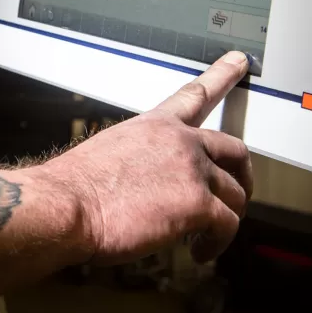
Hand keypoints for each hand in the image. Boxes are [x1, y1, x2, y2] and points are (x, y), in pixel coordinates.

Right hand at [45, 52, 252, 265]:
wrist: (68, 204)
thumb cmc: (77, 186)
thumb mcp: (110, 153)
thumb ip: (141, 159)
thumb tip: (148, 182)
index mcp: (154, 125)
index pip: (196, 94)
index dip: (222, 75)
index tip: (237, 61)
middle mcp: (179, 141)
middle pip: (234, 149)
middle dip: (243, 174)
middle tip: (238, 192)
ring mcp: (193, 170)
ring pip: (235, 194)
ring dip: (225, 218)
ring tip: (205, 236)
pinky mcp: (199, 204)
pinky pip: (228, 225)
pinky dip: (216, 244)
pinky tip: (199, 250)